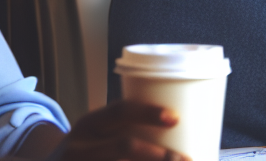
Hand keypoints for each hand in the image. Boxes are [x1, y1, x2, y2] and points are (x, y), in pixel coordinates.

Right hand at [44, 100, 188, 160]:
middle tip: (186, 159)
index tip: (175, 119)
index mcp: (87, 125)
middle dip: (160, 155)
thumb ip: (120, 132)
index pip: (120, 110)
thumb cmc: (84, 154)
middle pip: (125, 145)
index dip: (148, 112)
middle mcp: (79, 147)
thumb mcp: (92, 137)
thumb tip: (177, 131)